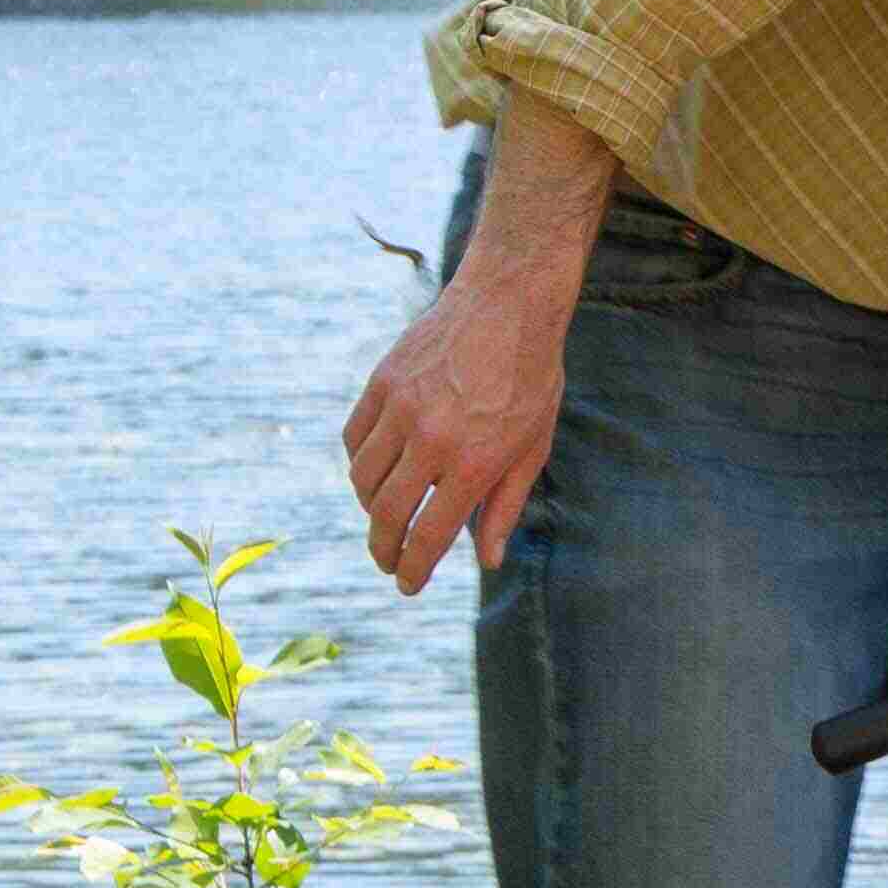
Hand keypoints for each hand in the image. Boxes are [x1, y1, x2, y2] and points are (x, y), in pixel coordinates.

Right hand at [344, 273, 569, 591]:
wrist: (509, 303)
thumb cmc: (531, 378)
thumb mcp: (532, 448)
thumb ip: (504, 507)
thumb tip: (486, 561)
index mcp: (474, 462)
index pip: (428, 535)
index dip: (413, 569)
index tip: (407, 585)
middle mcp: (431, 439)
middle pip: (387, 515)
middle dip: (383, 549)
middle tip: (388, 562)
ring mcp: (401, 408)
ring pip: (364, 479)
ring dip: (370, 509)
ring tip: (386, 519)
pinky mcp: (382, 382)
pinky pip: (355, 439)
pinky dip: (359, 465)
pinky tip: (376, 474)